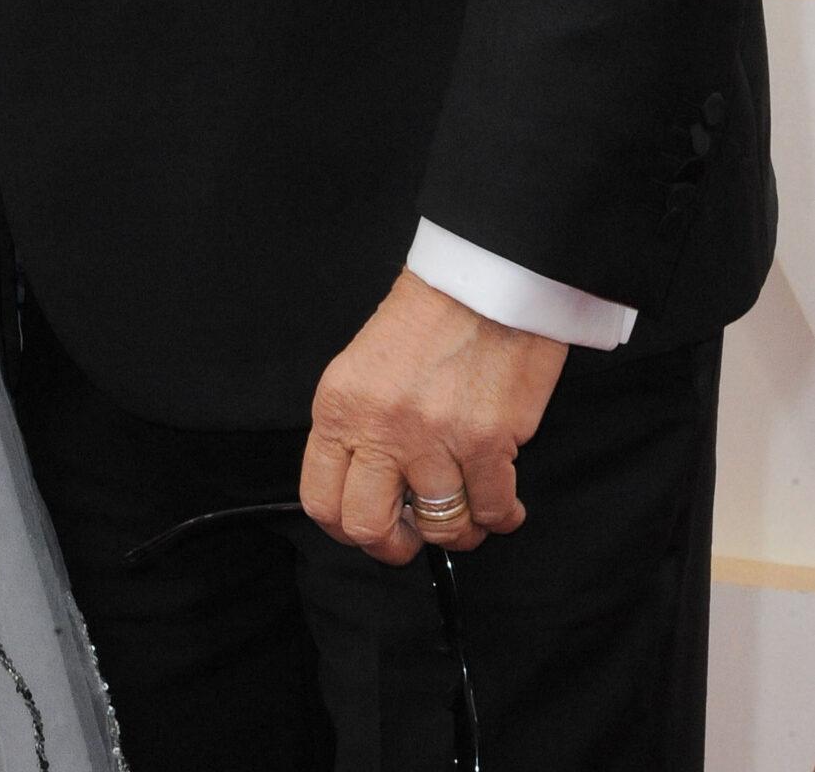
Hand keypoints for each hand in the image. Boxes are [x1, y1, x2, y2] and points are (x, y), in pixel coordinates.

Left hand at [300, 269, 566, 564]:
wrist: (481, 280)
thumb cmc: (425, 316)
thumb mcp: (363, 365)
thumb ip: (358, 426)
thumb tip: (371, 487)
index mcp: (339, 406)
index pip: (320, 499)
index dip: (345, 528)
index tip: (368, 528)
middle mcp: (380, 429)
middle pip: (369, 528)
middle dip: (394, 545)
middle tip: (414, 533)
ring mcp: (434, 439)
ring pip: (441, 528)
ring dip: (458, 530)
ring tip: (467, 512)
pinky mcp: (488, 442)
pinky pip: (492, 510)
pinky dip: (501, 515)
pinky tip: (504, 502)